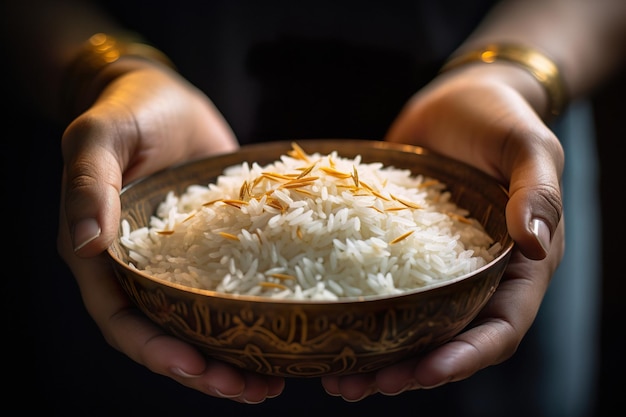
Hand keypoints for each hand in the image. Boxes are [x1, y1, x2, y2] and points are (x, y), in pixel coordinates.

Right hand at [57, 61, 284, 402]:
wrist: (165, 97)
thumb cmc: (127, 111)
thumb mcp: (100, 137)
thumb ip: (88, 186)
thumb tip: (86, 245)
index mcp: (103, 256)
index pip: (121, 318)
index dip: (154, 349)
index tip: (196, 367)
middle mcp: (140, 270)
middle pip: (165, 335)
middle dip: (202, 369)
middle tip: (249, 388)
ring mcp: (179, 263)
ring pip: (201, 323)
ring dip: (232, 357)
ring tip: (272, 381)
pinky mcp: (213, 249)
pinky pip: (230, 290)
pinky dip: (251, 316)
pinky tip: (285, 328)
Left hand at [320, 63, 564, 399]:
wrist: (458, 99)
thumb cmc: (500, 118)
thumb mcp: (528, 146)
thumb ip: (536, 191)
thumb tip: (534, 241)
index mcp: (518, 264)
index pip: (500, 326)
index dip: (466, 357)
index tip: (424, 372)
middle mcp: (478, 276)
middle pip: (449, 340)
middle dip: (410, 370)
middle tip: (363, 384)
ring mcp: (437, 266)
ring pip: (412, 324)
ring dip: (378, 355)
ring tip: (337, 376)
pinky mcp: (402, 249)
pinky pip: (383, 288)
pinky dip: (360, 312)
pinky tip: (325, 322)